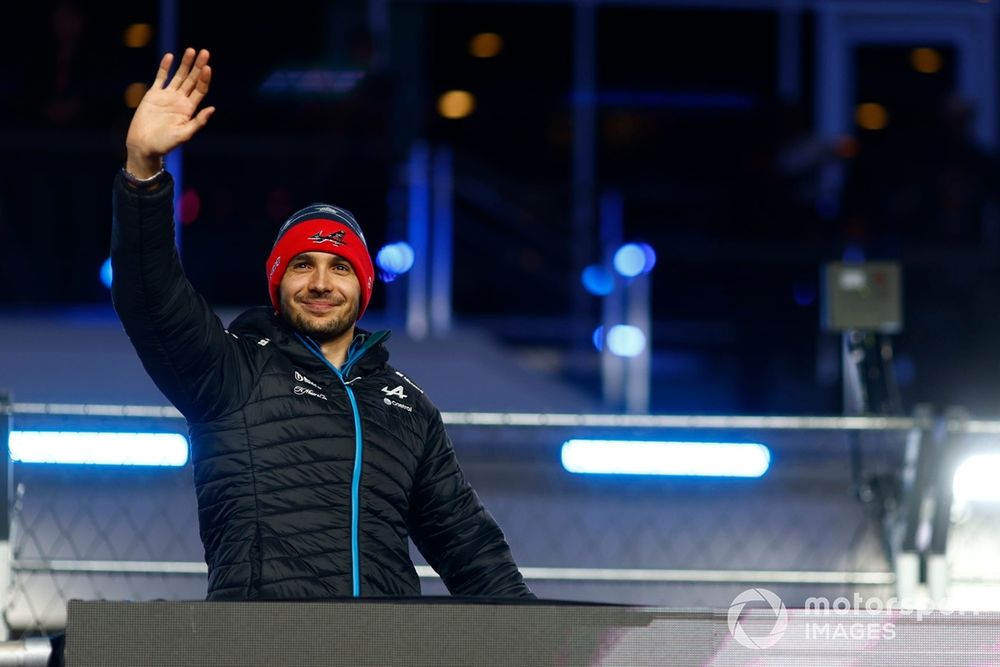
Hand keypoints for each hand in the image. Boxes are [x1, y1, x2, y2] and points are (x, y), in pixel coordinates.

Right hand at [125, 48, 215, 177]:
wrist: (144, 145)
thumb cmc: (165, 144)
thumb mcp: (184, 134)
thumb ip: (198, 122)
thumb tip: (212, 109)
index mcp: (189, 109)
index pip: (200, 90)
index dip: (204, 79)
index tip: (208, 68)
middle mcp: (180, 100)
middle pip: (192, 80)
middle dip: (198, 66)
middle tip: (205, 52)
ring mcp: (167, 96)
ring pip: (178, 76)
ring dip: (185, 64)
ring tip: (191, 50)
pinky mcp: (153, 95)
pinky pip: (160, 78)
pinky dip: (164, 67)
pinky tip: (170, 56)